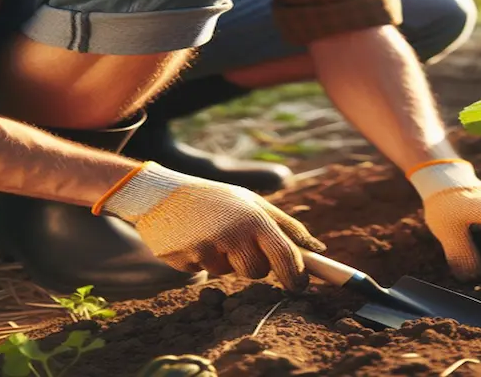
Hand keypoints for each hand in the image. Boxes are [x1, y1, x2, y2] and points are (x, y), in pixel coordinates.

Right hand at [93, 162, 325, 290]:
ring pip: (231, 274)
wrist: (161, 195)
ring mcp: (207, 248)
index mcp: (253, 218)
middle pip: (258, 271)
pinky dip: (203, 261)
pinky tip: (193, 239)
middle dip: (255, 265)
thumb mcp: (253, 203)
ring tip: (213, 235)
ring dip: (226, 262)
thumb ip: (287, 226)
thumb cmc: (216, 199)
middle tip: (241, 245)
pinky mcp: (185, 260)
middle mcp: (232, 233)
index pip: (285, 255)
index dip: (296, 275)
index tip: (301, 285)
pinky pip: (205, 273)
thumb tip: (319, 248)